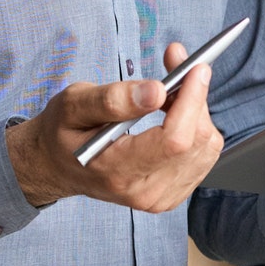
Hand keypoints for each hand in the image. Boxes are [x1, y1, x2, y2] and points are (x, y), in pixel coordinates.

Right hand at [7, 43, 222, 211]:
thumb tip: (157, 91)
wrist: (57, 166)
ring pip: (207, 147)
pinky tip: (174, 115)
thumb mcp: (74, 104)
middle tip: (180, 67)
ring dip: (197, 111)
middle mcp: (143, 192)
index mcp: (117, 171)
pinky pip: (204, 156)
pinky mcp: (173, 195)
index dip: (192, 101)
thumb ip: (113, 99)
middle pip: (196, 141)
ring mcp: (161, 198)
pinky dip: (196, 127)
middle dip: (195, 97)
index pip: (174, 141)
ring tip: (170, 93)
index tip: (195, 69)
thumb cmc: (64, 132)